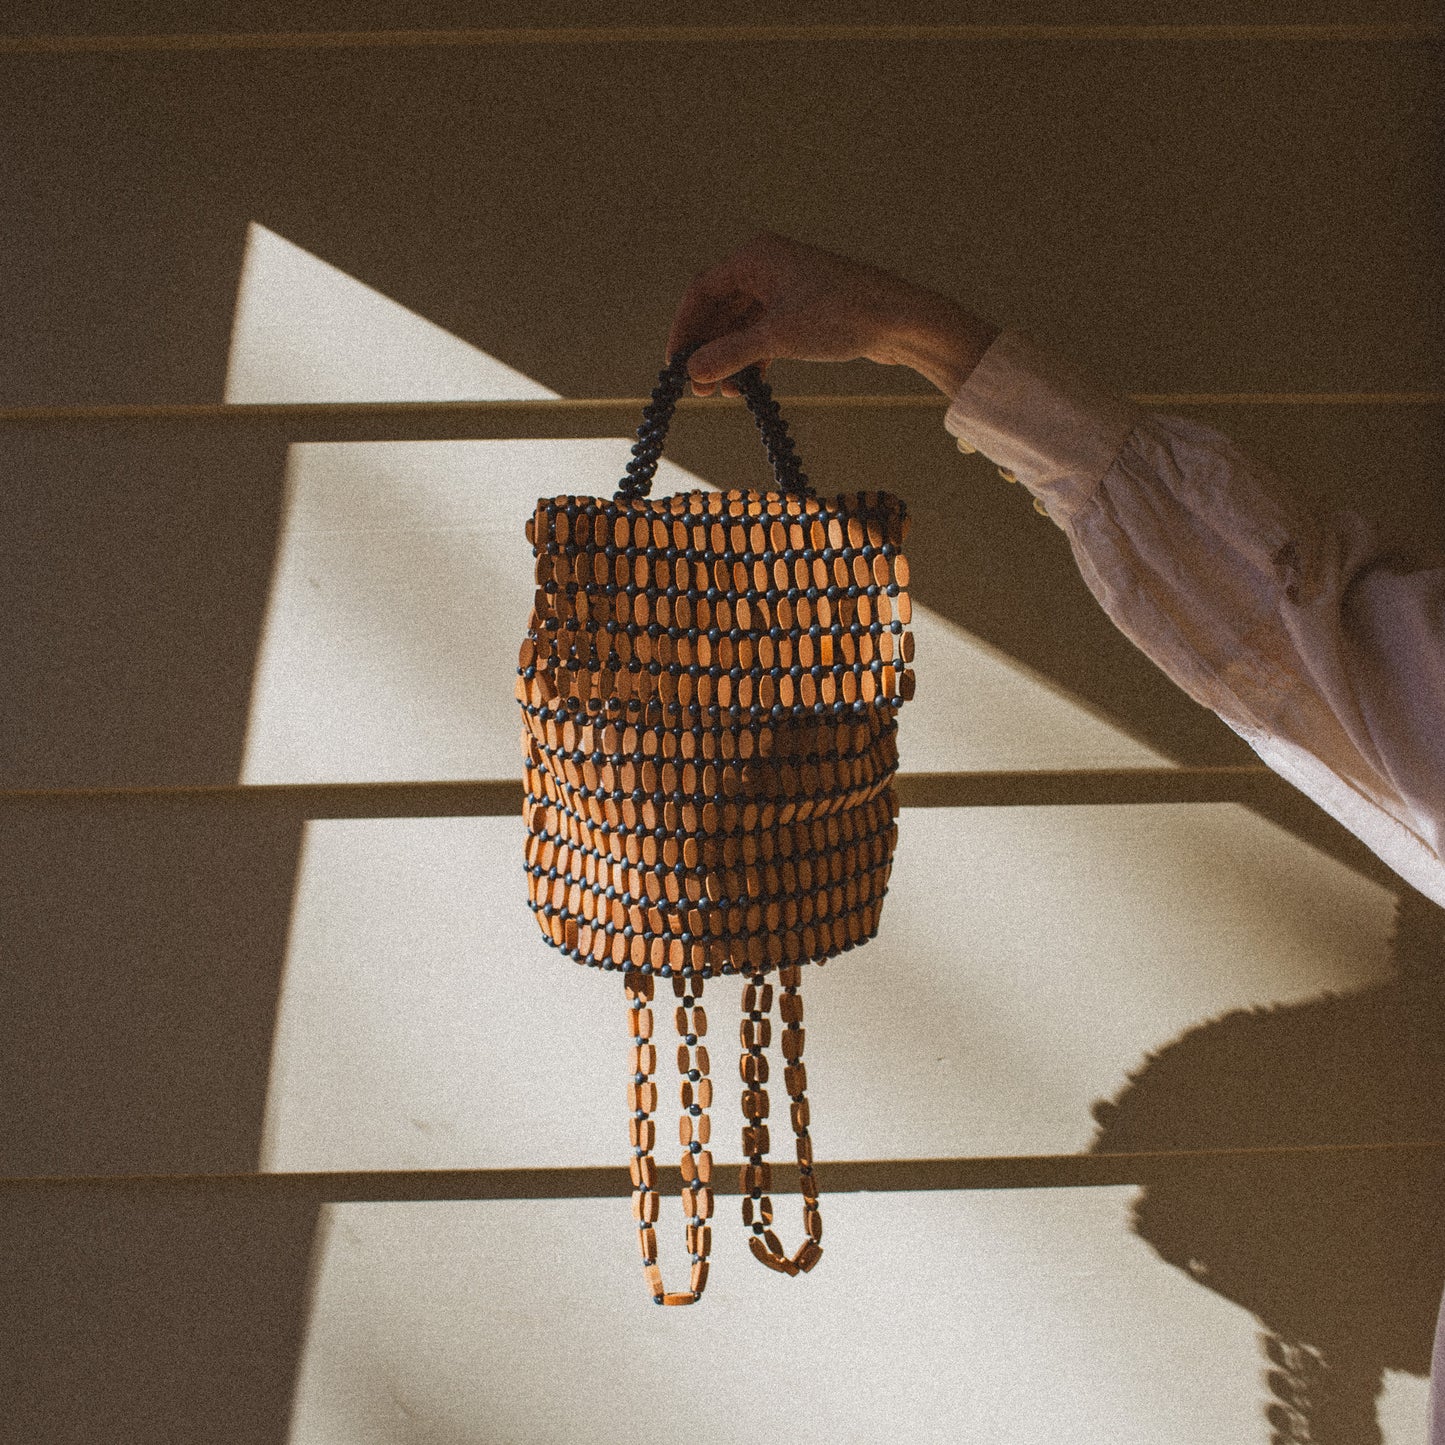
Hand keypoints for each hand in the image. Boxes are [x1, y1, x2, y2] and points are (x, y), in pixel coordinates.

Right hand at [666, 230, 999, 397]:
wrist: (900, 320)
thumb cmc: (842, 314)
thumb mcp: (778, 337)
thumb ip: (730, 354)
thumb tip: (692, 372)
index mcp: (757, 257)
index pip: (703, 291)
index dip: (684, 329)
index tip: (674, 364)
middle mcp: (768, 267)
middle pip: (720, 310)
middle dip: (708, 350)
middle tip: (698, 388)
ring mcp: (786, 289)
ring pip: (742, 327)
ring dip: (729, 359)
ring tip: (722, 393)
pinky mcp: (802, 312)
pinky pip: (763, 335)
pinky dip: (753, 359)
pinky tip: (748, 386)